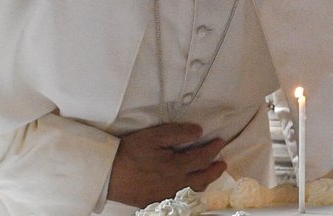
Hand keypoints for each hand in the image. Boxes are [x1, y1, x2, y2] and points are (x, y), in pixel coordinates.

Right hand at [107, 122, 226, 206]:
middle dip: (215, 170)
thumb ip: (178, 133)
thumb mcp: (155, 136)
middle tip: (223, 163)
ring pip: (194, 190)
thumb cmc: (131, 152)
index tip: (221, 141)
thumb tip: (199, 132)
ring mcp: (167, 195)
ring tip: (210, 176)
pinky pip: (181, 198)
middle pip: (203, 178)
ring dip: (205, 182)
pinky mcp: (157, 201)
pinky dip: (191, 192)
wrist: (109, 175)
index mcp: (177, 166)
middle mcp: (176, 183)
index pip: (202, 157)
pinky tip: (189, 188)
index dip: (214, 149)